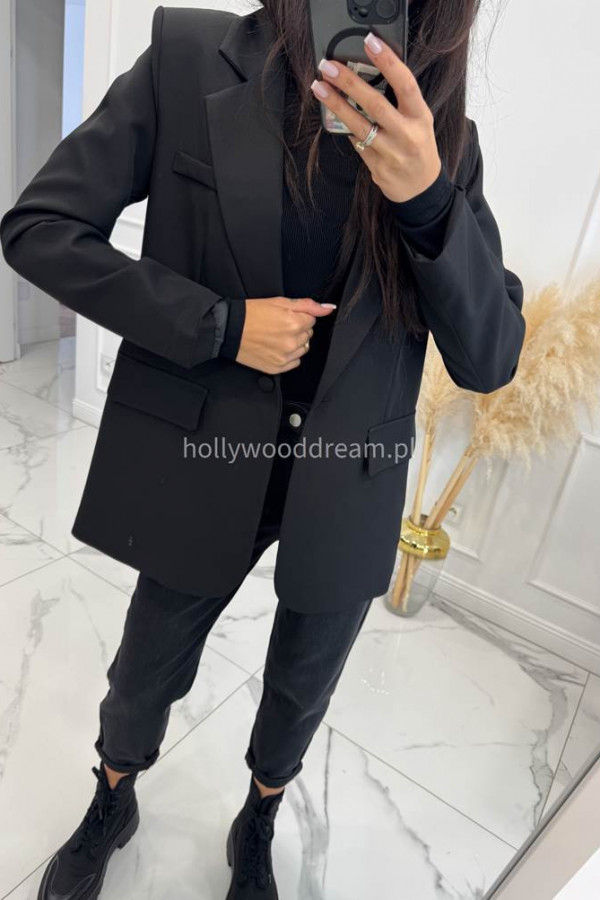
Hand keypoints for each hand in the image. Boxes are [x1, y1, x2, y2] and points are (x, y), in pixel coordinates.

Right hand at [236, 297, 335, 373]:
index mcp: (294, 323)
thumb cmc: (252, 314)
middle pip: (308, 335)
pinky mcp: (278, 367)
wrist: (230, 330)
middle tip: (279, 325)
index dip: (299, 317)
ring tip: (276, 336)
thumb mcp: (280, 302)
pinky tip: (275, 347)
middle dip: (298, 329)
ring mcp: (285, 357)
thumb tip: (329, 308)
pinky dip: (288, 355)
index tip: (285, 316)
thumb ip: (308, 306)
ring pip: (303, 349)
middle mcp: (292, 342)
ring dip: (294, 343)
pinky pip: (295, 362)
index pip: (312, 320)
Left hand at [310, 32, 441, 202]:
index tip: (370, 42)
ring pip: (359, 126)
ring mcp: (391, 153)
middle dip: (349, 83)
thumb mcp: (420, 121)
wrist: (421, 188)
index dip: (388, 61)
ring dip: (336, 105)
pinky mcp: (377, 168)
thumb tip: (369, 77)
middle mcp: (406, 134)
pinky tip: (336, 117)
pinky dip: (346, 129)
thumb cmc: (419, 148)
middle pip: (375, 104)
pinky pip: (356, 144)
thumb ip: (401, 102)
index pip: (405, 84)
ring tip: (319, 88)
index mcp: (420, 117)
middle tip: (329, 68)